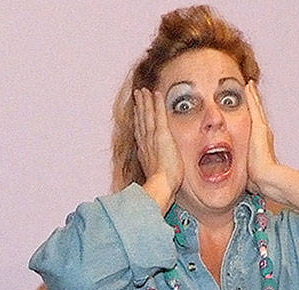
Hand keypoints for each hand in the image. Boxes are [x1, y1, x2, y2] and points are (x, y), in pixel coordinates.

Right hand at [133, 88, 181, 209]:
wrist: (160, 187)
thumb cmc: (161, 188)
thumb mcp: (154, 179)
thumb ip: (152, 172)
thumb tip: (150, 174)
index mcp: (144, 153)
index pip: (140, 133)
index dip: (138, 121)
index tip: (137, 112)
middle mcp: (145, 143)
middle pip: (141, 120)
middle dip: (139, 107)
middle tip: (137, 96)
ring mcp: (152, 138)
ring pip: (147, 115)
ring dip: (145, 101)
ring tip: (142, 91)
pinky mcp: (162, 134)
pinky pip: (159, 114)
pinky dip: (157, 103)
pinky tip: (156, 93)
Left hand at [243, 81, 282, 195]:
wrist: (266, 177)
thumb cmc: (257, 178)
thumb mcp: (249, 170)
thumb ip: (247, 169)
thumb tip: (242, 179)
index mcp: (260, 142)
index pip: (255, 125)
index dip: (252, 115)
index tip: (249, 107)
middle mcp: (263, 133)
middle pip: (257, 113)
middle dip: (254, 102)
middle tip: (250, 89)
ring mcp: (262, 129)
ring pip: (256, 108)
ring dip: (253, 96)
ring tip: (249, 84)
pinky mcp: (259, 126)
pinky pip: (254, 107)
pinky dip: (252, 97)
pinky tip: (248, 87)